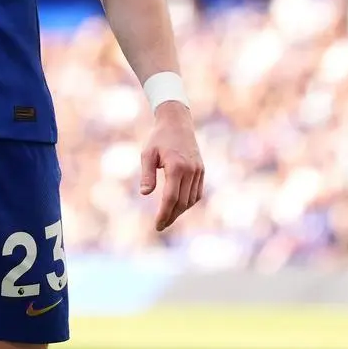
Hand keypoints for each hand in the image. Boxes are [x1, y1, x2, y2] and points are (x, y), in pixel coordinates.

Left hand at [140, 101, 203, 231]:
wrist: (177, 122)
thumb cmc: (159, 138)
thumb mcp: (148, 153)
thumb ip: (147, 174)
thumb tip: (146, 193)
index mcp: (176, 167)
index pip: (171, 198)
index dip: (164, 214)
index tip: (157, 225)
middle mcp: (191, 170)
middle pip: (182, 202)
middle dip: (171, 216)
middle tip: (160, 226)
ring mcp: (198, 171)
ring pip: (191, 199)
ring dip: (180, 211)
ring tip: (168, 217)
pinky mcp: (201, 170)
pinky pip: (197, 192)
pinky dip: (188, 202)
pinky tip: (178, 206)